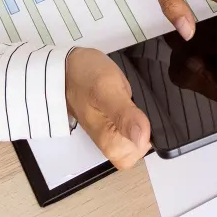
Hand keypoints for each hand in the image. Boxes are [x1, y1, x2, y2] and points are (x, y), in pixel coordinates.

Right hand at [65, 47, 150, 168]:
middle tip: (134, 98)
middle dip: (147, 120)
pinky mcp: (114, 122)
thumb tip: (143, 138)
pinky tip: (131, 97)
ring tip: (132, 95)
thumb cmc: (84, 76)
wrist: (67, 66)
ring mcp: (113, 132)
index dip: (149, 130)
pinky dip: (137, 111)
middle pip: (144, 142)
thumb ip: (124, 115)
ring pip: (141, 132)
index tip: (140, 108)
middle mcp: (111, 144)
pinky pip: (134, 123)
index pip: (142, 151)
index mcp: (110, 144)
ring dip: (142, 114)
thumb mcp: (107, 89)